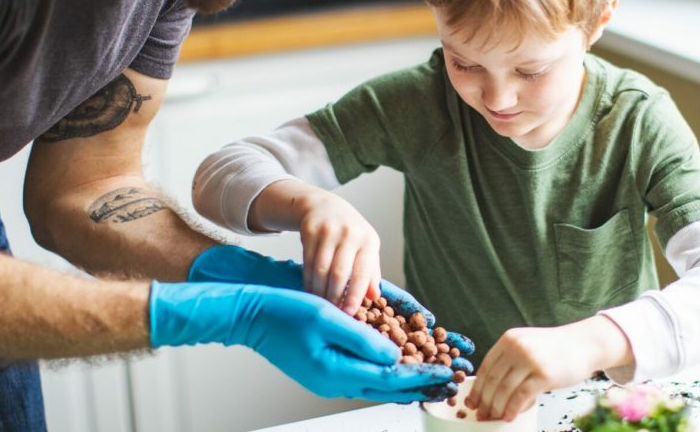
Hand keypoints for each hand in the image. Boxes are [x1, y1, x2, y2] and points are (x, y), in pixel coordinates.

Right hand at [186, 245, 475, 362]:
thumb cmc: (284, 311)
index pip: (391, 378)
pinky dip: (385, 376)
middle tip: (450, 382)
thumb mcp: (327, 317)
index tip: (448, 372)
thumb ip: (362, 339)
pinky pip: (362, 377)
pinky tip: (398, 372)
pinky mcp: (323, 371)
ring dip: (406, 382)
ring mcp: (327, 379)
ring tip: (433, 379)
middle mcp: (334, 382)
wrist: (249, 316)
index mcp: (336, 371)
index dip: (423, 375)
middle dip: (421, 385)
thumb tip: (395, 357)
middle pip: (387, 388)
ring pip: (376, 385)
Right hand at [297, 191, 381, 311]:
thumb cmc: (351, 233)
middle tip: (331, 313)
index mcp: (368, 240)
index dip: (355, 295)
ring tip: (320, 304)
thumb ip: (371, 272)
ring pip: (321, 269)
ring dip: (319, 291)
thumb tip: (374, 297)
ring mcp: (328, 230)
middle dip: (334, 297)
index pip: (362, 273)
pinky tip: (310, 291)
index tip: (349, 313)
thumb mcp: (366, 248)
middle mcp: (350, 234)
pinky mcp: (310, 230)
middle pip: (339, 273)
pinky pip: (307, 262)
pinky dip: (308, 280)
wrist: (325, 207)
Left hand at [466, 316, 632, 420]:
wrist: (584, 344)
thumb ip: (509, 360)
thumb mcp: (527, 344)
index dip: (477, 388)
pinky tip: (509, 417)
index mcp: (509, 339)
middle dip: (484, 401)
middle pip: (492, 380)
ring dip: (496, 408)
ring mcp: (531, 360)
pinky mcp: (544, 375)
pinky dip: (512, 409)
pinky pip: (521, 396)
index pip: (485, 367)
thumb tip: (490, 390)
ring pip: (504, 389)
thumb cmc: (555, 349)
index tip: (471, 403)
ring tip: (493, 418)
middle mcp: (517, 347)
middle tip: (481, 415)